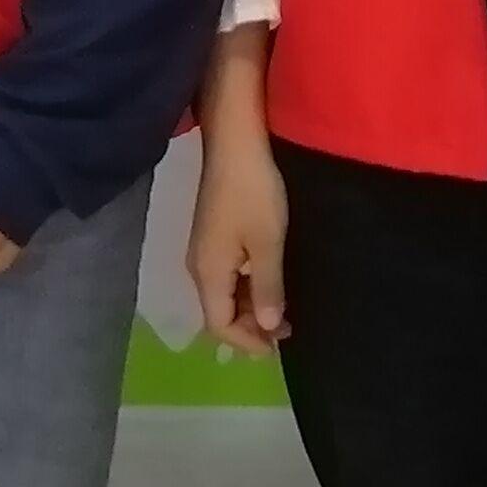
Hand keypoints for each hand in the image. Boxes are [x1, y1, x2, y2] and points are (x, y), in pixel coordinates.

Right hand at [188, 24, 288, 354]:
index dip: (246, 342)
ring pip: (223, 294)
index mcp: (208, 273)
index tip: (278, 345)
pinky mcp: (213, 234)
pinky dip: (246, 287)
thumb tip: (265, 326)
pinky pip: (226, 275)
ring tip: (283, 311)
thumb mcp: (266, 243)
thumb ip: (265, 287)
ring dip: (249, 307)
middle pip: (218, 312)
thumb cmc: (253, 192)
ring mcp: (205, 249)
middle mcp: (199, 266)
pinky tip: (269, 282)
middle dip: (249, 328)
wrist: (236, 141)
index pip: (219, 324)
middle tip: (286, 330)